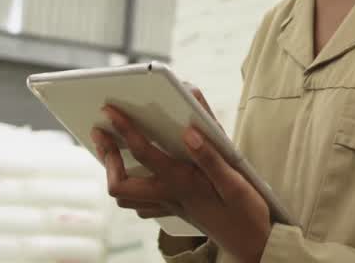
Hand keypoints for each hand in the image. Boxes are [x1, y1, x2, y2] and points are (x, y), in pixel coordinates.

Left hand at [94, 103, 272, 262]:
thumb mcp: (235, 181)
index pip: (145, 152)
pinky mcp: (174, 211)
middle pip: (119, 184)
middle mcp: (169, 195)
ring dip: (114, 173)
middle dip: (106, 156)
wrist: (252, 242)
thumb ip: (211, 156)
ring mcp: (169, 206)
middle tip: (101, 132)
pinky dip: (132, 188)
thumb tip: (188, 132)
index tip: (111, 111)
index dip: (125, 129)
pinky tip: (139, 174)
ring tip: (113, 149)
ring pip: (126, 197)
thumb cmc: (246, 211)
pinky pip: (141, 205)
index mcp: (182, 182)